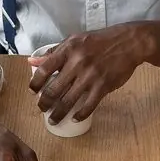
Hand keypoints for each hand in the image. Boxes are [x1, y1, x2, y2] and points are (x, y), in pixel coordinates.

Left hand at [29, 24, 145, 123]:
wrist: (128, 43)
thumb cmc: (99, 41)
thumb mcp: (75, 40)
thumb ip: (54, 52)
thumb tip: (32, 61)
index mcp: (68, 50)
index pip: (44, 69)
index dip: (35, 83)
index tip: (32, 91)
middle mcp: (77, 63)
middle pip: (54, 89)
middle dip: (44, 103)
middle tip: (41, 109)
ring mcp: (90, 76)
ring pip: (68, 101)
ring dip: (58, 114)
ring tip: (53, 120)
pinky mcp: (103, 86)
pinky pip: (88, 105)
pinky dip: (80, 114)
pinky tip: (75, 118)